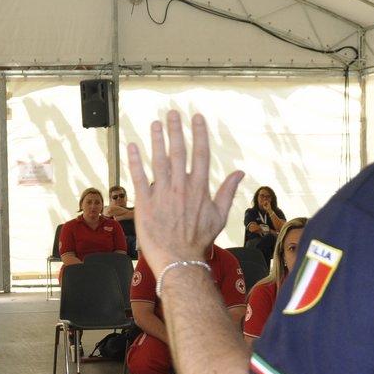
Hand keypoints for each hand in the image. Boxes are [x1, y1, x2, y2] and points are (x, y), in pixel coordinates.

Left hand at [126, 111, 243, 269]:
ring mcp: (162, 194)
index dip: (199, 133)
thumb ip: (227, 191)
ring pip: (159, 160)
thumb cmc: (199, 240)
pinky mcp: (145, 203)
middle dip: (176, 130)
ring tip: (155, 124)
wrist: (179, 260)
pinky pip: (139, 177)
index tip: (197, 117)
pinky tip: (133, 146)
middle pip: (179, 151)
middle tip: (172, 113)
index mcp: (199, 188)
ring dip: (156, 140)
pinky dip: (135, 161)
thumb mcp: (219, 216)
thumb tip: (240, 173)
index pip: (201, 153)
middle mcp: (181, 187)